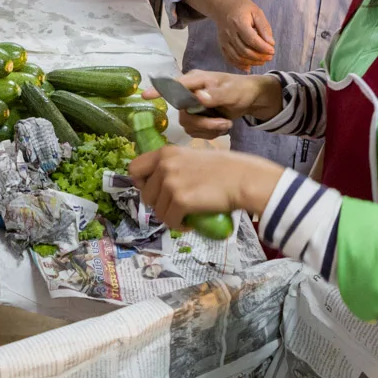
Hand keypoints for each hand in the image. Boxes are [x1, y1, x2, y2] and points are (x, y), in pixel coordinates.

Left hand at [128, 145, 284, 229]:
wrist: (244, 179)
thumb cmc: (225, 169)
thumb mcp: (193, 157)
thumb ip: (174, 166)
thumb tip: (160, 183)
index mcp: (166, 152)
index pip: (134, 168)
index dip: (141, 182)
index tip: (155, 190)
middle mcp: (164, 165)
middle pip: (145, 194)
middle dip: (159, 204)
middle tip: (176, 206)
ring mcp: (171, 183)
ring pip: (157, 211)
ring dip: (170, 216)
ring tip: (186, 215)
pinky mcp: (179, 201)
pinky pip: (170, 221)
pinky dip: (179, 225)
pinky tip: (190, 222)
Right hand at [144, 69, 279, 122]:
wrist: (250, 100)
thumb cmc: (241, 89)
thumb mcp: (232, 91)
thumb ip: (216, 95)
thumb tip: (198, 97)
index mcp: (195, 81)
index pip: (173, 85)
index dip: (159, 90)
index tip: (145, 95)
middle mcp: (189, 93)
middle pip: (183, 114)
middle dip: (204, 123)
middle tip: (224, 123)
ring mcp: (191, 107)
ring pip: (189, 125)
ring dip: (209, 129)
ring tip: (226, 124)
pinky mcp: (196, 120)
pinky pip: (196, 132)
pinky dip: (211, 133)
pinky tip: (222, 127)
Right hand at [214, 0, 274, 68]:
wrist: (223, 6)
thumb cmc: (242, 7)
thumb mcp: (256, 12)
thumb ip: (264, 27)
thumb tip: (270, 43)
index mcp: (238, 22)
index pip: (251, 39)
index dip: (263, 47)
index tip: (272, 50)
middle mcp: (229, 33)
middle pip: (244, 50)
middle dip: (259, 56)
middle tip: (270, 57)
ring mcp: (224, 40)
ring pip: (237, 57)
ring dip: (251, 62)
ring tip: (262, 61)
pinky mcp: (221, 45)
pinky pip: (229, 58)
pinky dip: (239, 65)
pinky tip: (249, 67)